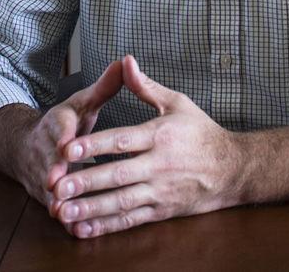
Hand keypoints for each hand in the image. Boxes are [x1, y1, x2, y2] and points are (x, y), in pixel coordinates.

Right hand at [13, 60, 123, 209]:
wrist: (27, 146)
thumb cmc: (66, 123)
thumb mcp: (82, 102)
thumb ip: (104, 87)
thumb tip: (127, 62)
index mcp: (57, 123)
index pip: (58, 127)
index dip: (63, 136)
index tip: (67, 144)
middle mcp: (45, 150)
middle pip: (49, 161)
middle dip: (54, 171)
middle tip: (59, 182)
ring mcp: (42, 175)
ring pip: (48, 189)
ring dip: (57, 200)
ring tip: (66, 212)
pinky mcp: (45, 196)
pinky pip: (54, 208)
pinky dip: (64, 219)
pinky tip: (76, 230)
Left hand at [50, 55, 242, 237]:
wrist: (231, 169)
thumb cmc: (201, 132)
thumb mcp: (178, 103)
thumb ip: (146, 86)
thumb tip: (126, 61)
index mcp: (160, 135)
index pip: (122, 140)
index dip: (94, 145)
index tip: (68, 148)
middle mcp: (159, 165)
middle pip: (117, 175)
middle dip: (86, 181)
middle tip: (57, 185)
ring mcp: (160, 191)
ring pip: (121, 202)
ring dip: (91, 208)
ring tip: (63, 211)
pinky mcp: (161, 210)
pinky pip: (130, 220)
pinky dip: (107, 226)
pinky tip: (84, 228)